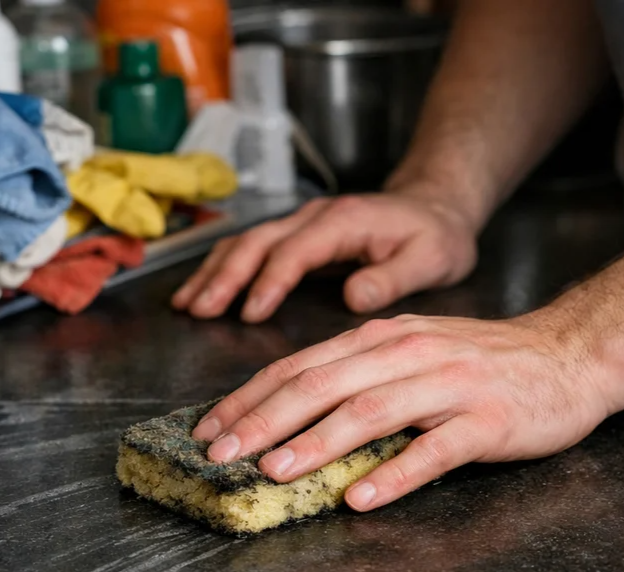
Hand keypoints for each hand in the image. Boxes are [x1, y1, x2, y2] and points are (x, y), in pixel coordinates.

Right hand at [171, 188, 481, 322]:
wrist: (435, 206)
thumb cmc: (435, 236)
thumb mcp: (433, 258)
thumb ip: (394, 277)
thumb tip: (354, 298)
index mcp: (344, 221)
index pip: (296, 250)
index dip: (269, 281)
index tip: (250, 313)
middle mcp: (315, 217)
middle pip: (257, 242)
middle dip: (224, 276)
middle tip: (199, 310)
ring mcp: (301, 222)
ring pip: (245, 241)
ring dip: (213, 272)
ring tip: (187, 305)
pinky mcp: (294, 234)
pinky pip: (249, 247)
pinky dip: (220, 268)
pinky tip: (200, 292)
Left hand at [190, 314, 615, 510]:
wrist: (570, 353)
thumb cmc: (481, 360)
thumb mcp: (409, 352)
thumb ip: (355, 375)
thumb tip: (287, 410)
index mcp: (380, 338)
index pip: (299, 365)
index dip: (249, 397)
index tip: (210, 428)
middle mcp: (407, 353)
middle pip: (322, 384)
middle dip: (264, 420)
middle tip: (222, 454)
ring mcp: (449, 385)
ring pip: (370, 412)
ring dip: (316, 443)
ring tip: (274, 471)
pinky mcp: (487, 419)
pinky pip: (434, 450)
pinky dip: (394, 474)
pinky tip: (359, 497)